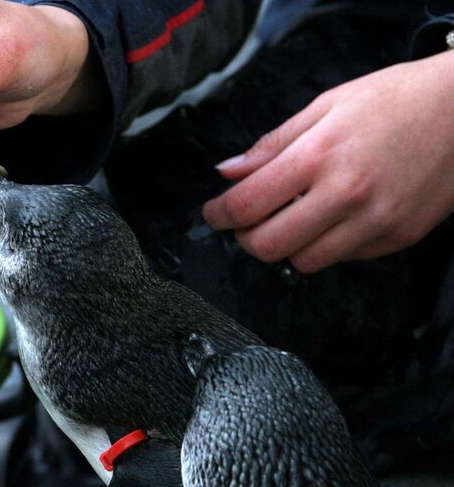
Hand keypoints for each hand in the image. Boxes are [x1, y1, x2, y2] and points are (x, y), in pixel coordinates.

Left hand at [202, 51, 453, 272]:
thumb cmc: (397, 100)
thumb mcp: (326, 105)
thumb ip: (272, 144)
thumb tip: (228, 171)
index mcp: (320, 156)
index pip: (248, 204)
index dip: (219, 215)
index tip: (214, 213)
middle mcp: (346, 195)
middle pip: (268, 246)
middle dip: (246, 238)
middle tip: (247, 222)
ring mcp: (375, 222)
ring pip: (304, 262)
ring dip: (287, 245)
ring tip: (292, 218)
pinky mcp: (397, 238)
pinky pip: (343, 258)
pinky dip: (326, 245)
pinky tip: (332, 218)